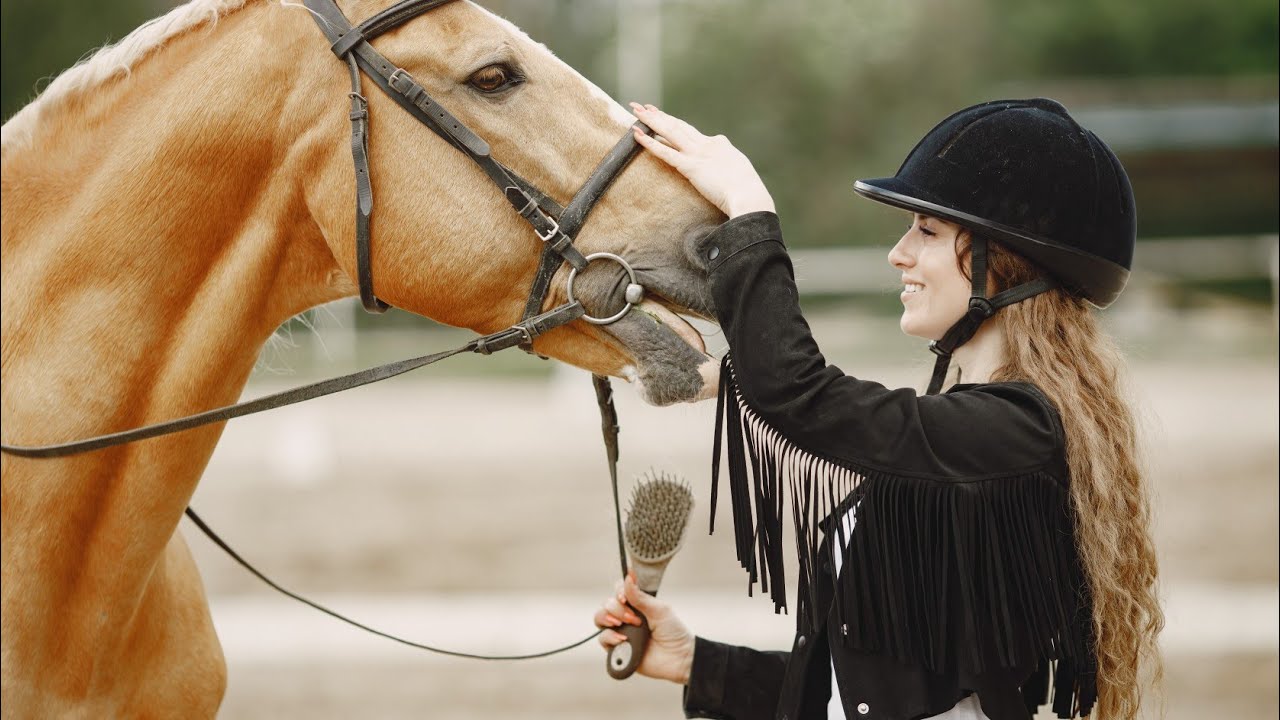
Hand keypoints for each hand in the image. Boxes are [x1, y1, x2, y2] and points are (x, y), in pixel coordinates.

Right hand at [594, 571, 694, 683]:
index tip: (625, 597)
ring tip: (621, 625)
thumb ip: (640, 597)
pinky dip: (610, 637)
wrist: (678, 658)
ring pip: (599, 618)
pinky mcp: (617, 648)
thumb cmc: (673, 632)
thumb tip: (628, 576)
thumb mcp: (659, 610)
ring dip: (607, 618)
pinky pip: (602, 638)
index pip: (618, 590)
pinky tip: (623, 639)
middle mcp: (625, 616)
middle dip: (617, 609)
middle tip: (634, 619)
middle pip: (607, 603)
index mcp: (636, 604)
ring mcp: (620, 631)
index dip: (618, 591)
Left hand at [630, 102, 774, 218]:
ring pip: (669, 132)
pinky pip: (665, 152)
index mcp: (718, 144)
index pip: (693, 133)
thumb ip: (728, 165)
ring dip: (651, 120)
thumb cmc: (747, 190)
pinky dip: (650, 142)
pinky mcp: (690, 167)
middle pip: (678, 126)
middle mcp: (706, 144)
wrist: (749, 196)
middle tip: (643, 107)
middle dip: (659, 115)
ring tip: (636, 110)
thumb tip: (723, 168)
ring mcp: (697, 154)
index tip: (663, 116)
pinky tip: (637, 134)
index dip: (675, 123)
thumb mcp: (739, 171)